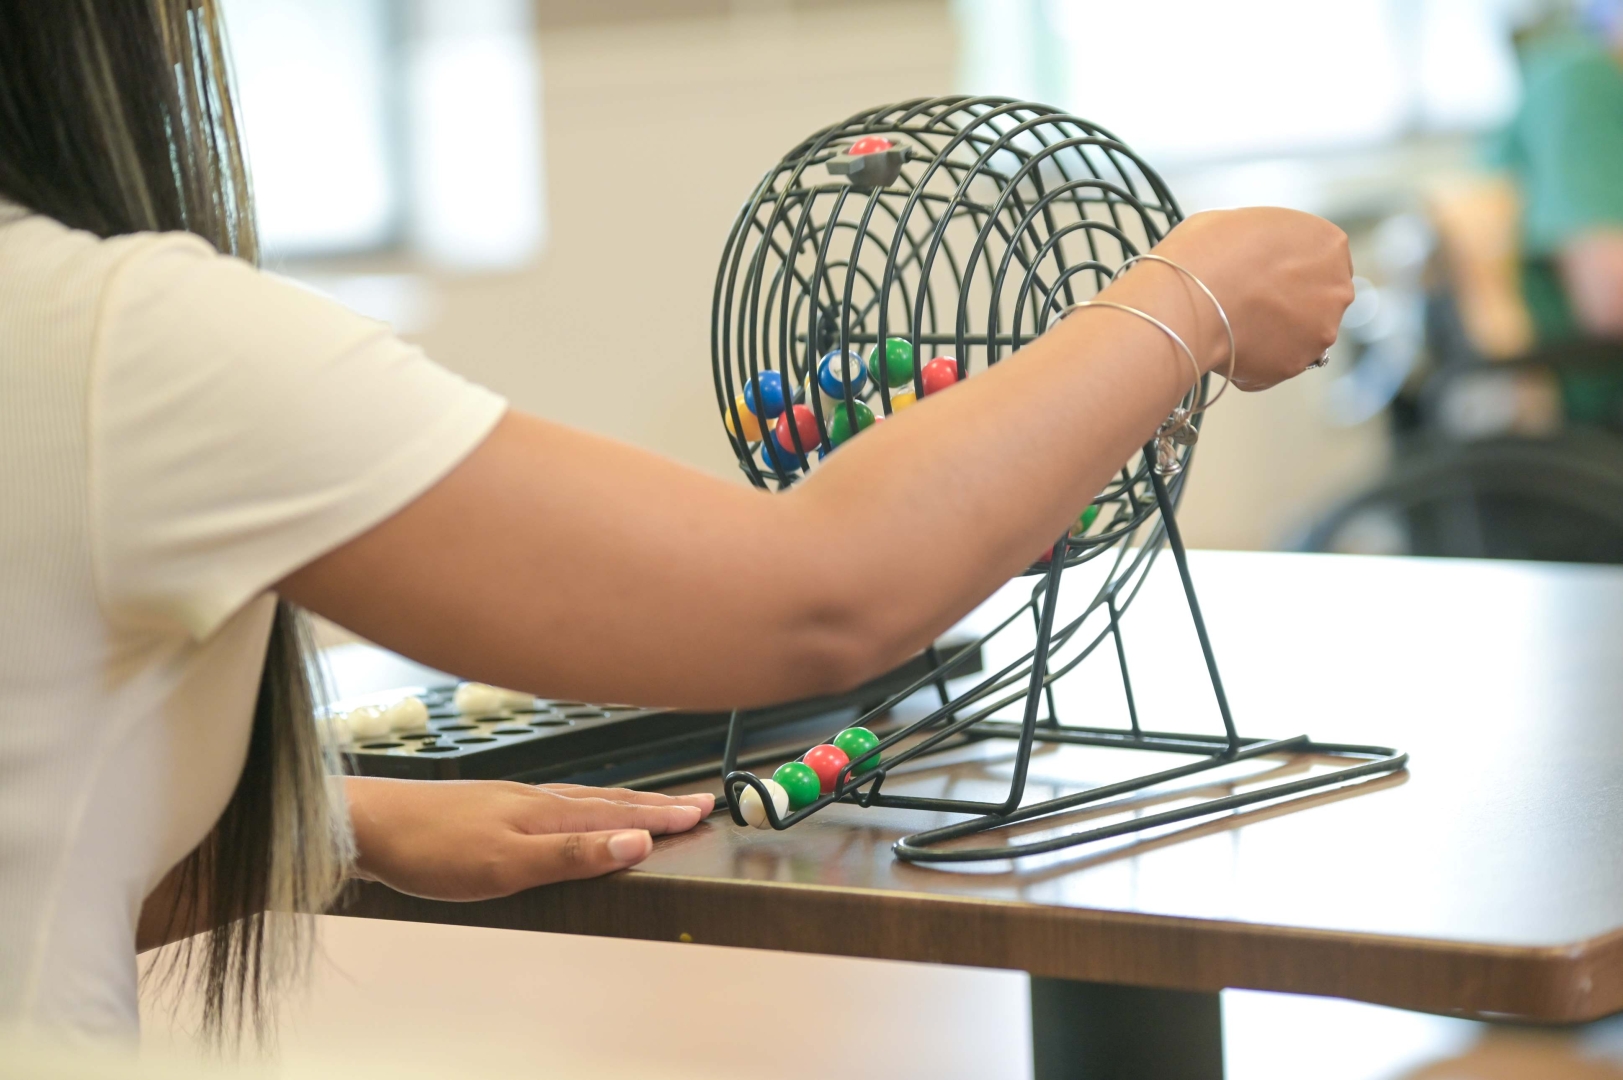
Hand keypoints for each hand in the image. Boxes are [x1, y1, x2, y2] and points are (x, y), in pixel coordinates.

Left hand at [344, 776, 712, 900]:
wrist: (366, 825)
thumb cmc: (429, 847)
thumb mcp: (506, 864)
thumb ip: (573, 854)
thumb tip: (636, 842)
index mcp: (547, 812)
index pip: (619, 814)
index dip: (662, 816)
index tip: (704, 812)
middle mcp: (536, 799)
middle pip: (609, 801)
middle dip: (656, 804)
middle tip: (697, 803)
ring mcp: (513, 800)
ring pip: (583, 800)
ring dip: (624, 803)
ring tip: (651, 805)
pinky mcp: (492, 808)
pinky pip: (557, 803)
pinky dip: (585, 807)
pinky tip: (574, 813)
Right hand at [1146, 207, 1354, 390]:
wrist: (1188, 301)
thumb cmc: (1206, 253)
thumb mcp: (1237, 222)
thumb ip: (1261, 241)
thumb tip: (1248, 254)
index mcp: (1328, 244)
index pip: (1321, 259)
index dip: (1290, 268)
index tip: (1264, 275)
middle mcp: (1337, 289)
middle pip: (1317, 299)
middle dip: (1289, 303)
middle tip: (1249, 303)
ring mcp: (1320, 331)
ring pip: (1299, 335)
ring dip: (1274, 334)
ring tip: (1233, 326)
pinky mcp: (1296, 365)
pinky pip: (1275, 363)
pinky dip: (1255, 360)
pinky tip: (1227, 346)